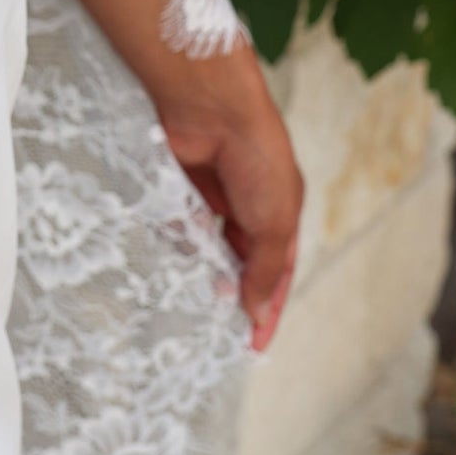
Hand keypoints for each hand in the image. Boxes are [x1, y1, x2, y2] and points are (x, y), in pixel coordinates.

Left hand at [145, 40, 301, 350]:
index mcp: (281, 214)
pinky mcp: (182, 188)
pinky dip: (177, 240)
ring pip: (206, 247)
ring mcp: (214, 197)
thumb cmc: (257, 159)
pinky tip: (173, 254)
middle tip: (214, 324)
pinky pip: (179, 226)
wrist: (211, 108)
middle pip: (239, 262)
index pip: (276, 274)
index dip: (267, 309)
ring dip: (201, 267)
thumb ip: (265, 269)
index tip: (254, 346)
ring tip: (192, 292)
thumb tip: (258, 312)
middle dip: (229, 290)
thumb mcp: (274, 222)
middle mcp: (249, 207)